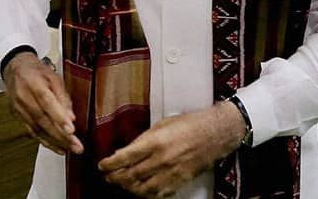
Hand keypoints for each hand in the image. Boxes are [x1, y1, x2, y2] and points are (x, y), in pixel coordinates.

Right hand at [4, 52, 83, 155]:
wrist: (15, 69)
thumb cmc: (36, 71)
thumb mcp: (53, 76)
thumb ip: (62, 96)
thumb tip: (70, 117)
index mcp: (33, 83)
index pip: (47, 102)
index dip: (59, 117)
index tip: (71, 130)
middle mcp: (24, 97)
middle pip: (42, 119)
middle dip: (61, 136)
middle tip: (76, 146)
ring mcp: (19, 108)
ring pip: (37, 129)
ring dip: (55, 142)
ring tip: (70, 149)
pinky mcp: (18, 116)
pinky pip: (32, 132)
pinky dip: (45, 142)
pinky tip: (56, 148)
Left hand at [98, 102, 245, 197]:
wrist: (215, 134)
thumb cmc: (189, 124)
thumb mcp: (161, 125)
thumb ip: (143, 139)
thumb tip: (126, 150)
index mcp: (155, 142)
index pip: (125, 157)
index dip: (110, 164)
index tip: (102, 165)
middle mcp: (161, 160)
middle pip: (131, 175)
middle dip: (116, 178)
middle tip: (108, 177)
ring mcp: (171, 173)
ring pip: (143, 188)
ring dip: (129, 187)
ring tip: (121, 183)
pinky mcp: (181, 181)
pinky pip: (159, 193)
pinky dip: (147, 194)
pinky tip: (140, 190)